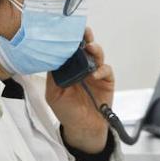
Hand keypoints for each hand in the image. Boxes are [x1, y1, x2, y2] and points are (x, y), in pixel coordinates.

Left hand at [45, 28, 112, 152]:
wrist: (83, 128)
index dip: (69, 40)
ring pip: (97, 54)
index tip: (67, 32)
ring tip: (90, 48)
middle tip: (84, 32)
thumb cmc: (67, 111)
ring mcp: (95, 73)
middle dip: (85, 37)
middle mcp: (82, 67)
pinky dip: (101, 70)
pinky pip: (106, 70)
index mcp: (68, 68)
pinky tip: (95, 74)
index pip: (69, 49)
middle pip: (85, 47)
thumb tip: (53, 58)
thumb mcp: (53, 94)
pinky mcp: (106, 81)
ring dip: (94, 49)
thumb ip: (53, 76)